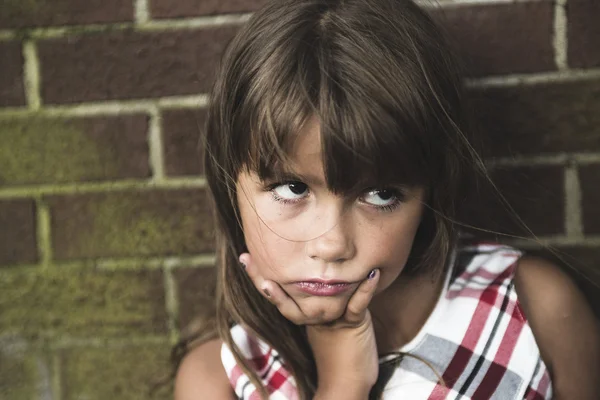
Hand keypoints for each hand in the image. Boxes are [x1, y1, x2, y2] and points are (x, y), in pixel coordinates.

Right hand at [239, 253, 379, 397]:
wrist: (347, 384)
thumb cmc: (336, 352)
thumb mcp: (321, 325)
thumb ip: (313, 303)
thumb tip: (307, 275)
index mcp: (302, 314)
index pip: (276, 294)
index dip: (259, 278)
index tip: (244, 258)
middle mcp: (312, 315)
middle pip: (286, 294)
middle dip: (267, 276)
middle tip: (249, 257)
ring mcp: (331, 319)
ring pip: (318, 295)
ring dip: (319, 275)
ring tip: (313, 256)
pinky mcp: (352, 324)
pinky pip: (357, 304)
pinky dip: (365, 289)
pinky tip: (373, 272)